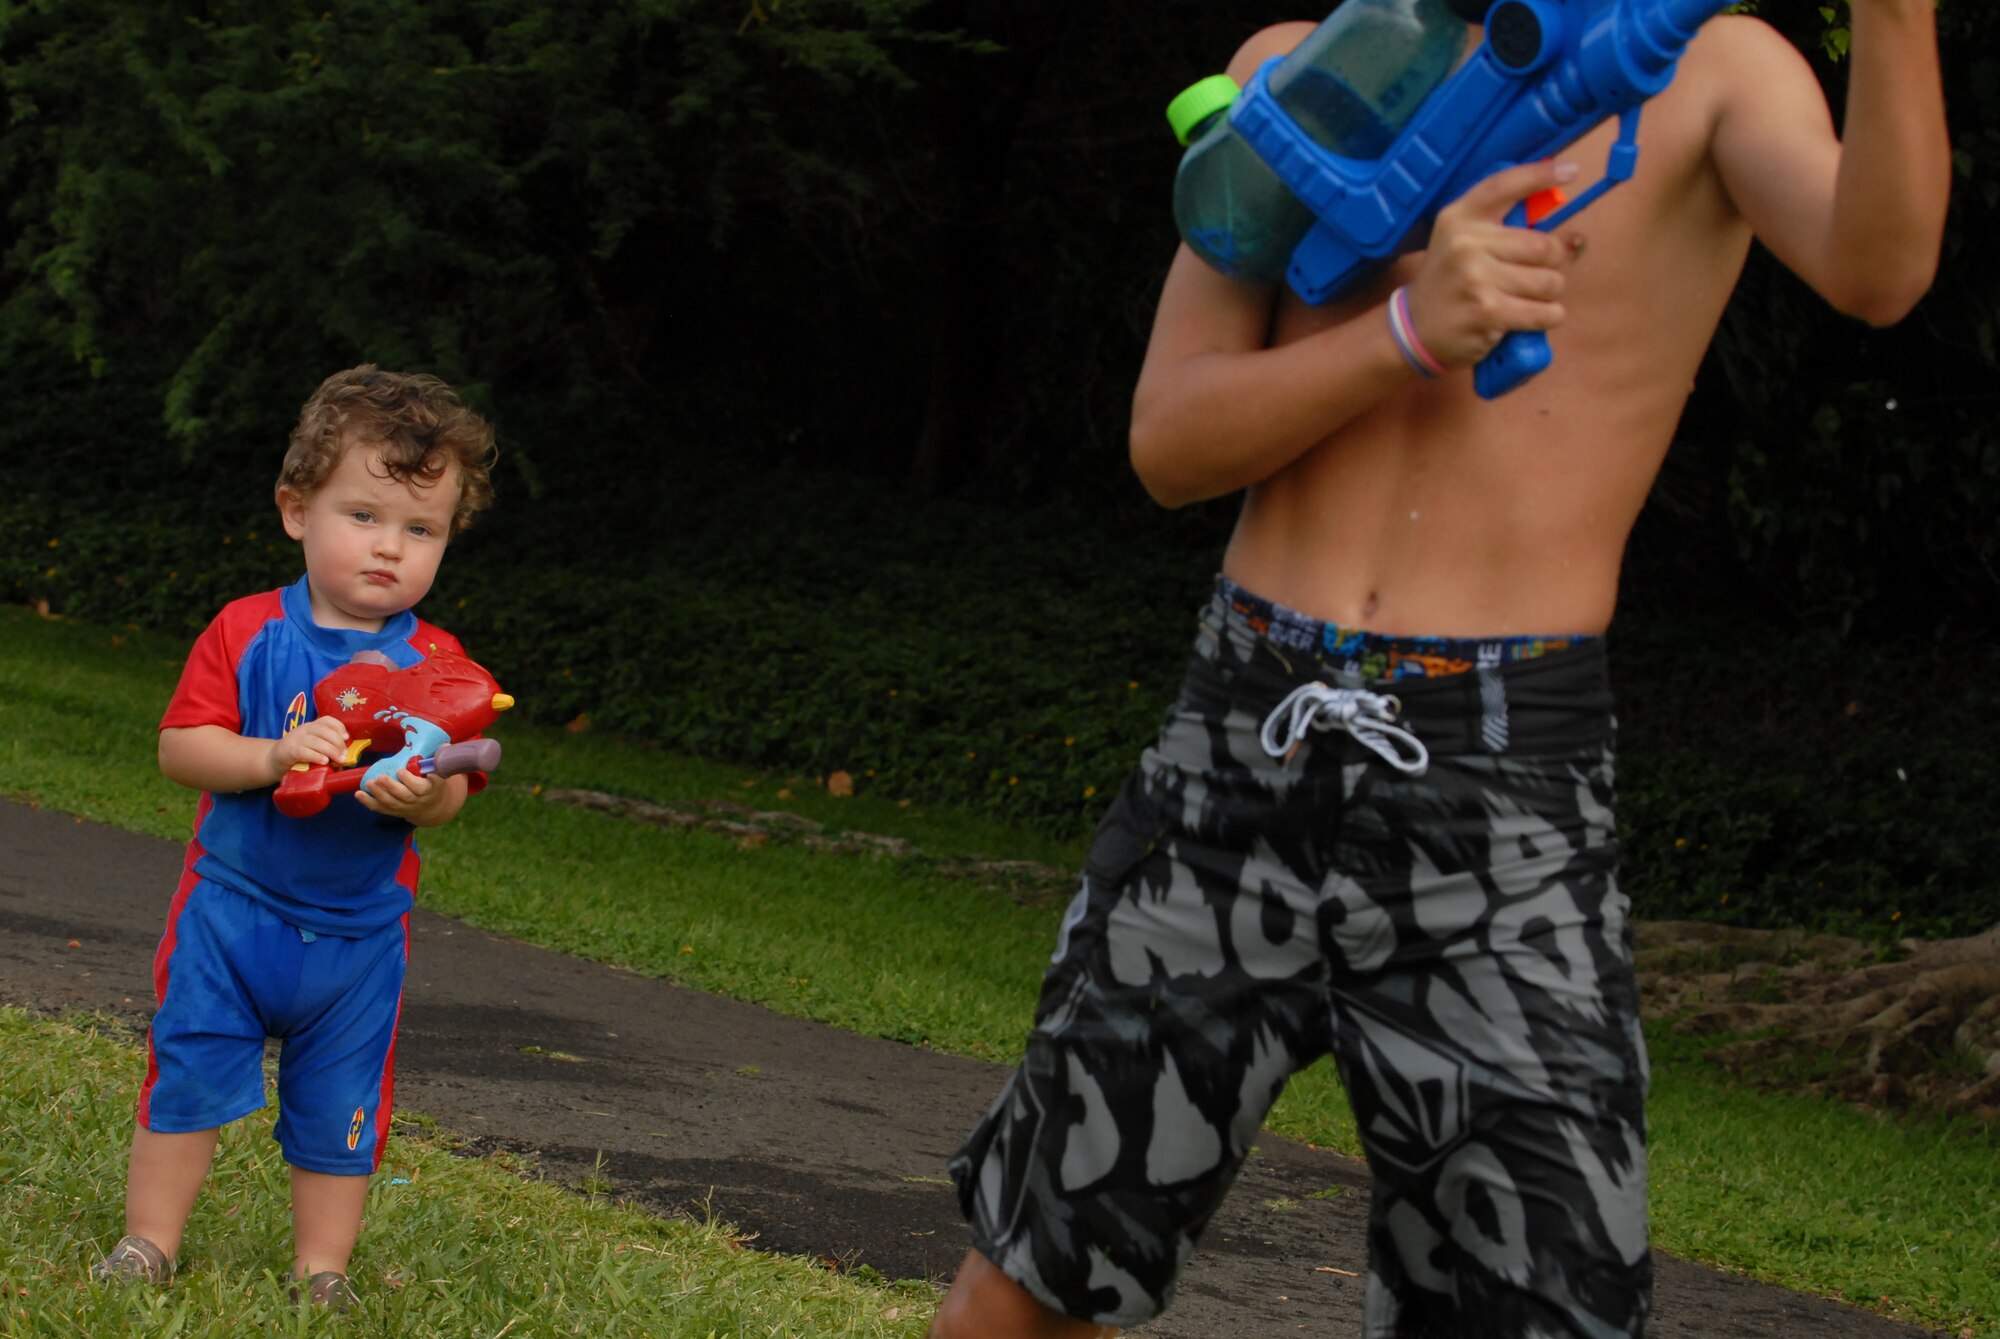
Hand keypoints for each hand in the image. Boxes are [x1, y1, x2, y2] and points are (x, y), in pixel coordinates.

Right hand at [267, 717, 348, 781]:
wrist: (272, 761)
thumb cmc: (297, 756)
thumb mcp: (312, 748)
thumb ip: (326, 750)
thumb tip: (344, 760)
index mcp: (311, 727)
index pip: (326, 720)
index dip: (339, 727)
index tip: (346, 737)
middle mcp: (303, 730)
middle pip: (324, 730)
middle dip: (337, 742)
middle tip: (344, 755)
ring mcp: (295, 739)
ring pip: (316, 741)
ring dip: (330, 750)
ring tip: (339, 760)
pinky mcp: (288, 751)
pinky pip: (304, 752)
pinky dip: (316, 756)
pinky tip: (324, 761)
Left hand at [356, 763, 447, 822]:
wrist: (433, 805)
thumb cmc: (434, 781)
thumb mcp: (442, 771)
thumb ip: (442, 758)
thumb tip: (446, 747)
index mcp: (430, 790)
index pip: (420, 788)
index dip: (410, 781)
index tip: (401, 771)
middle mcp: (418, 801)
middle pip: (404, 796)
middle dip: (391, 787)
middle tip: (380, 777)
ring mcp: (405, 807)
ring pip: (391, 803)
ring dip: (378, 794)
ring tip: (369, 783)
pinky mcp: (394, 811)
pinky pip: (380, 808)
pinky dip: (368, 803)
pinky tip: (359, 794)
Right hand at [1404, 159, 1585, 368]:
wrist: (1415, 329)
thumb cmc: (1452, 281)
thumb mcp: (1466, 243)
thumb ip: (1511, 232)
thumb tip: (1576, 240)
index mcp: (1460, 218)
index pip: (1505, 186)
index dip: (1541, 175)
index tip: (1570, 170)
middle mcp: (1466, 243)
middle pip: (1544, 245)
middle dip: (1553, 263)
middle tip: (1536, 273)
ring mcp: (1476, 278)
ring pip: (1550, 281)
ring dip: (1549, 294)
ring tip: (1526, 298)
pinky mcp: (1488, 312)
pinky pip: (1545, 313)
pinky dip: (1548, 317)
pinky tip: (1530, 317)